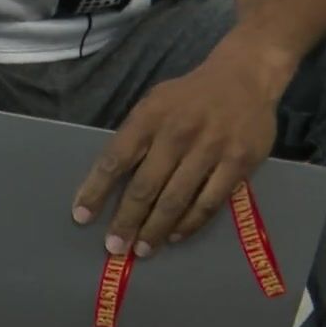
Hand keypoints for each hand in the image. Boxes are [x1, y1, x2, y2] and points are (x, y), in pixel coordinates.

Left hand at [71, 55, 280, 258]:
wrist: (244, 77)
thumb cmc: (189, 95)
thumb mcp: (153, 103)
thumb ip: (135, 136)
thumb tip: (109, 178)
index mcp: (149, 118)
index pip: (114, 160)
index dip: (96, 191)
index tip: (81, 217)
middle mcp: (177, 134)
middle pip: (144, 186)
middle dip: (126, 221)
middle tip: (114, 248)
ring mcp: (210, 149)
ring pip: (176, 199)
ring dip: (156, 229)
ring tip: (142, 250)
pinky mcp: (239, 163)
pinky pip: (210, 202)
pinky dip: (190, 223)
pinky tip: (175, 236)